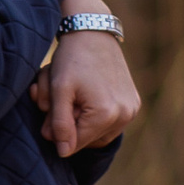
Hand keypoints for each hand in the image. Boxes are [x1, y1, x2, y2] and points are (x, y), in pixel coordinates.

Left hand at [38, 31, 140, 158]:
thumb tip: (63, 152)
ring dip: (81, 120)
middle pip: (86, 139)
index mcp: (105, 114)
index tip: (49, 108)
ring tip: (71, 95)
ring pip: (97, 133)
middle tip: (56, 98)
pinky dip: (94, 114)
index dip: (56, 130)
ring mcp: (131, 110)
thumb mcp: (59, 90)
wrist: (93, 32)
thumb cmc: (72, 59)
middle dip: (68, 123)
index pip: (74, 143)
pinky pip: (109, 122)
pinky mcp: (134, 104)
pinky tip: (84, 94)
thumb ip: (59, 124)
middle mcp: (124, 116)